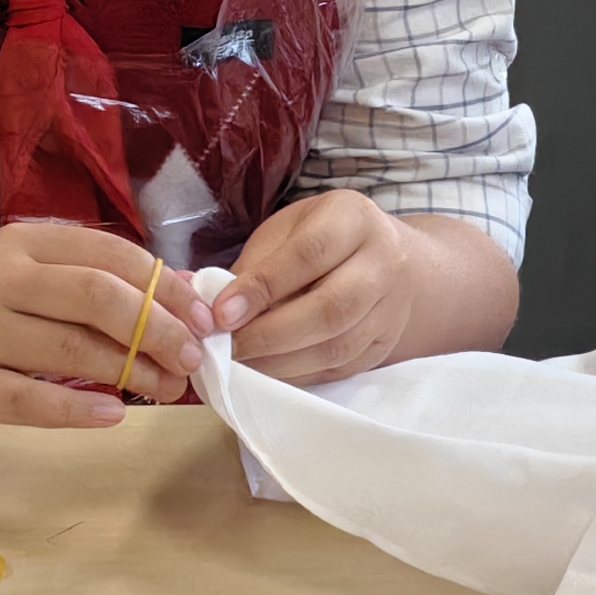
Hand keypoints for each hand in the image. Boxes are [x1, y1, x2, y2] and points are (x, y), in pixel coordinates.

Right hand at [0, 222, 213, 439]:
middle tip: (191, 357)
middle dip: (158, 327)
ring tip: (167, 389)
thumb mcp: (15, 276)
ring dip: (131, 370)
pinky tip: (113, 414)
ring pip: (70, 347)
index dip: (164, 284)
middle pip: (96, 295)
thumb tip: (181, 295)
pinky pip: (30, 400)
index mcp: (20, 245)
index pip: (108, 253)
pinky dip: (77, 408)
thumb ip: (84, 281)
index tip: (202, 315)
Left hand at [211, 190, 435, 382]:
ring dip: (280, 363)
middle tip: (226, 347)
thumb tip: (202, 302)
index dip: (262, 287)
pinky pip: (339, 369)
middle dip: (270, 334)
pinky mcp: (384, 344)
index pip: (309, 254)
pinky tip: (267, 374)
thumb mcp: (290, 229)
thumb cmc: (324, 237)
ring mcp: (390, 308)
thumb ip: (255, 265)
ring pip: (337, 346)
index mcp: (354, 219)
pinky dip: (297, 375)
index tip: (221, 314)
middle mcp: (383, 262)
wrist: (393, 261)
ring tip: (240, 365)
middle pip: (330, 308)